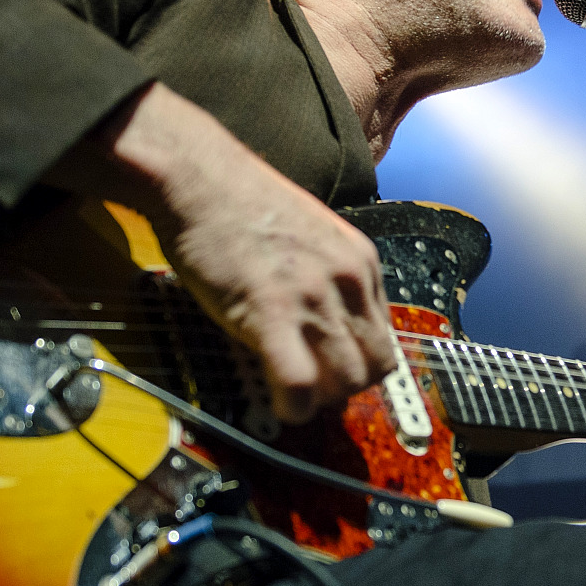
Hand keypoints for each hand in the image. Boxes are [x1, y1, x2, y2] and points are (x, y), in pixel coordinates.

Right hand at [57, 83, 394, 423]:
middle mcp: (348, 280)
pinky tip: (277, 405)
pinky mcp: (271, 313)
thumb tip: (330, 324)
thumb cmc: (243, 205)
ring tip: (291, 395)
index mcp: (360, 261)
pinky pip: (299, 385)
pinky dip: (292, 408)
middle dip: (344, 389)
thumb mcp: (313, 235)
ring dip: (319, 400)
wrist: (200, 177)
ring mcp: (313, 297)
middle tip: (312, 389)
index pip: (385, 338)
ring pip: (344, 382)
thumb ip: (330, 277)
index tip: (332, 373)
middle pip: (374, 367)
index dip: (359, 365)